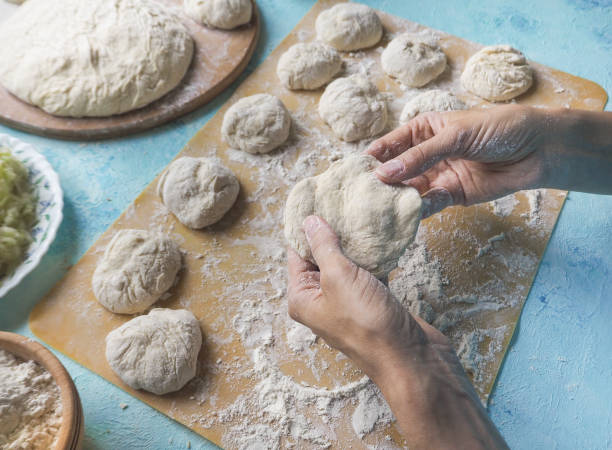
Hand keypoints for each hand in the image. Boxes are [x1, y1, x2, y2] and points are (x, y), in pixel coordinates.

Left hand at [287, 215, 507, 448]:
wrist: (411, 358)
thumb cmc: (368, 322)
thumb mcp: (339, 278)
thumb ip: (324, 246)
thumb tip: (309, 221)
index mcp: (303, 297)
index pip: (297, 252)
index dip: (304, 225)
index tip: (314, 197)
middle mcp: (321, 299)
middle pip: (321, 255)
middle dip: (331, 229)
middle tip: (341, 199)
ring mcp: (348, 301)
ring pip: (346, 262)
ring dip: (354, 241)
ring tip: (360, 210)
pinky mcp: (372, 301)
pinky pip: (367, 271)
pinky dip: (373, 255)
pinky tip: (381, 235)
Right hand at [366, 104, 551, 216]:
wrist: (538, 149)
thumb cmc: (498, 129)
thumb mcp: (455, 135)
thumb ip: (420, 155)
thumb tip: (385, 173)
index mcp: (423, 130)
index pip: (389, 145)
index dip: (371, 158)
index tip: (352, 173)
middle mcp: (426, 154)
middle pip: (396, 170)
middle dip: (381, 183)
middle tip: (361, 196)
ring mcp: (438, 175)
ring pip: (410, 189)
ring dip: (397, 198)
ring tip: (380, 209)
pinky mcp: (452, 195)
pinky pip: (430, 203)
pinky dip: (419, 209)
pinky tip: (408, 213)